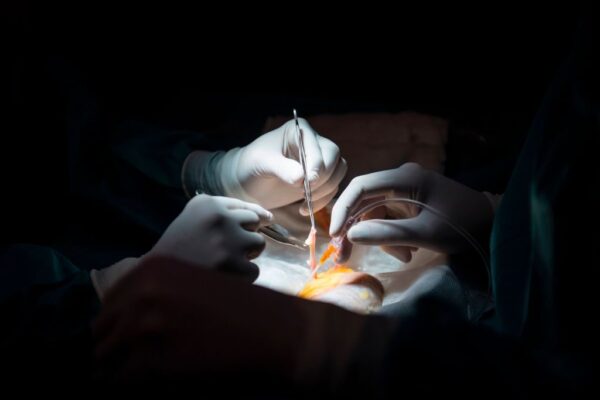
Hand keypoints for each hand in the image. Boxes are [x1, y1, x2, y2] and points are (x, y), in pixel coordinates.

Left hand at [93, 257, 388, 392]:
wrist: (273, 330)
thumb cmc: (242, 306)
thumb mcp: (196, 282)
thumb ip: (159, 292)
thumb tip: (128, 315)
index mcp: (153, 269)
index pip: (109, 300)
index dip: (115, 322)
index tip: (125, 337)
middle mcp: (143, 293)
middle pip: (99, 328)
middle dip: (111, 346)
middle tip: (133, 359)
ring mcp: (146, 327)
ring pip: (104, 357)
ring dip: (118, 367)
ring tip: (144, 372)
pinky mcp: (154, 362)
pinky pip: (121, 380)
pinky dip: (130, 385)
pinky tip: (154, 382)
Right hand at [145, 194, 270, 280]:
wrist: (156, 281)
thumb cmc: (176, 251)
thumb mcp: (192, 220)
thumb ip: (222, 212)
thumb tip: (267, 217)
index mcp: (206, 204)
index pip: (242, 205)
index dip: (253, 217)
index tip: (262, 221)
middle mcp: (219, 217)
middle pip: (254, 222)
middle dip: (246, 236)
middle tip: (227, 250)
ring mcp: (228, 240)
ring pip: (259, 244)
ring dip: (247, 256)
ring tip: (224, 264)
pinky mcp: (234, 265)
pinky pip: (254, 270)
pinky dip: (242, 278)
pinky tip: (223, 279)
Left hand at [218, 118, 346, 212]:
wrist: (246, 182)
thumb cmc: (250, 166)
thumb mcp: (262, 164)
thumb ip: (281, 168)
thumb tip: (302, 179)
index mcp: (299, 131)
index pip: (319, 147)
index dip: (317, 165)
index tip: (309, 182)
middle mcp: (312, 142)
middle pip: (334, 158)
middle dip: (324, 178)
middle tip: (306, 193)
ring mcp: (317, 160)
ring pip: (337, 173)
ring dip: (325, 191)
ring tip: (305, 202)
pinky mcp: (318, 178)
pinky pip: (332, 188)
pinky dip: (323, 200)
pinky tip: (304, 208)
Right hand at [330, 163, 493, 262]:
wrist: (491, 223)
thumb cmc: (462, 224)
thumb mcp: (425, 233)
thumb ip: (388, 234)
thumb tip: (352, 235)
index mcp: (404, 179)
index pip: (361, 187)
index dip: (343, 209)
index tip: (334, 234)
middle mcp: (400, 180)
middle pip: (364, 202)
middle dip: (356, 230)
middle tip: (344, 256)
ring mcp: (403, 191)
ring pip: (374, 215)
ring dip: (380, 238)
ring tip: (403, 256)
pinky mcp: (407, 203)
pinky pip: (386, 220)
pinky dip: (390, 238)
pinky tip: (407, 251)